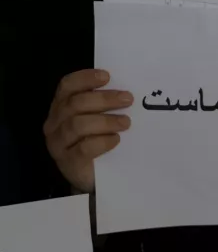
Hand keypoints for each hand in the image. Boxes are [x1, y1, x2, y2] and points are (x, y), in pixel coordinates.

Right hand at [43, 69, 132, 193]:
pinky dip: (102, 142)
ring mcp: (59, 143)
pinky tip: (116, 140)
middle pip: (75, 104)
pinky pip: (84, 148)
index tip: (107, 76)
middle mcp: (55, 123)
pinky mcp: (68, 162)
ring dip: (106, 121)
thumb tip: (126, 90)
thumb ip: (105, 104)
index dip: (85, 79)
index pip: (67, 86)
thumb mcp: (99, 117)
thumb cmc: (98, 138)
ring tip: (125, 122)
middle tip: (128, 99)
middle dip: (104, 99)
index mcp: (61, 106)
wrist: (93, 175)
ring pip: (78, 125)